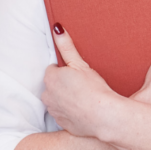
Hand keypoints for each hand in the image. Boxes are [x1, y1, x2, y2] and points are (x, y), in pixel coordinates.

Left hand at [42, 23, 118, 137]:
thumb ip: (66, 46)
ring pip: (56, 99)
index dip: (66, 70)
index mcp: (51, 78)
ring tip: (83, 96)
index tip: (77, 73)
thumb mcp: (80, 63)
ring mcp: (53, 110)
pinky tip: (82, 109)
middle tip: (82, 84)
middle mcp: (47, 95)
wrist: (103, 116)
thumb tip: (56, 28)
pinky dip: (70, 111)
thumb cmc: (93, 88)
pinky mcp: (60, 123)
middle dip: (63, 84)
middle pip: (53, 84)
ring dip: (65, 97)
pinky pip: (62, 113)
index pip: (53, 69)